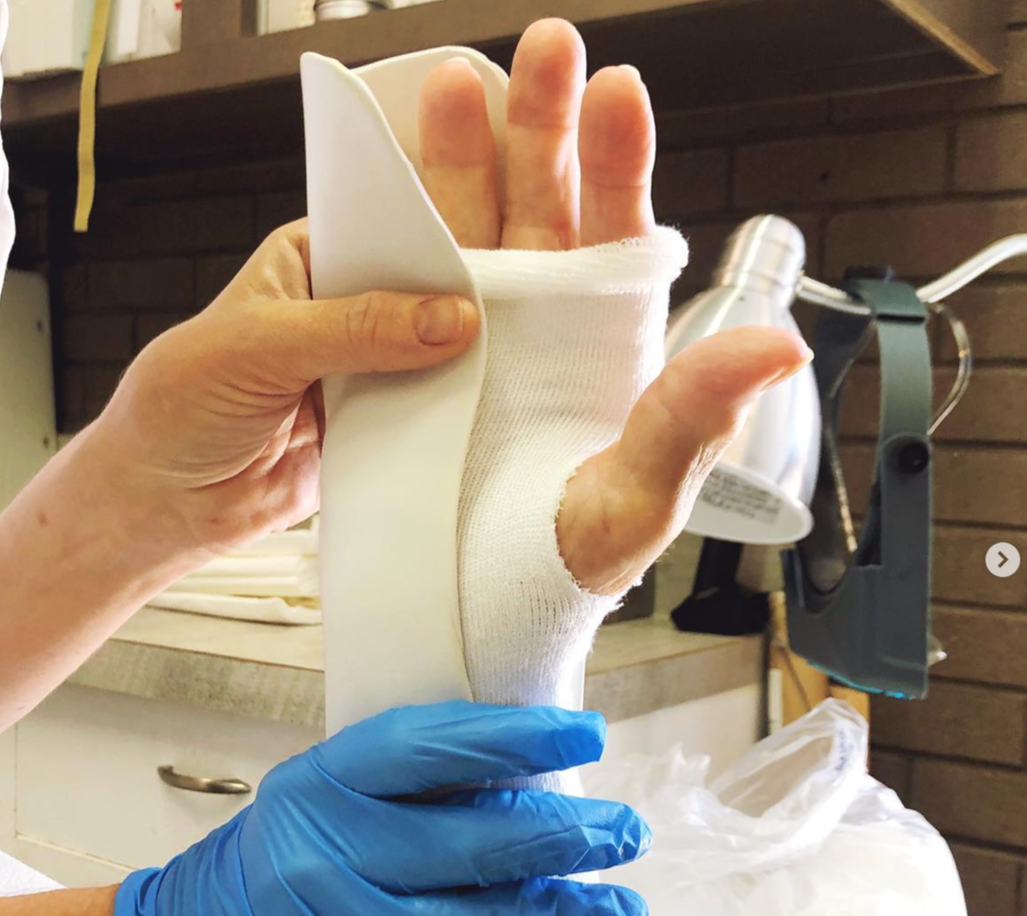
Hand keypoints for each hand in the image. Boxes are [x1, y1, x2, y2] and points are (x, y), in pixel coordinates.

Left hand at [87, 225, 479, 561]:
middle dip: (454, 311)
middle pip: (417, 298)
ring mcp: (357, 371)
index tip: (484, 265)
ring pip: (427, 359)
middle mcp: (338, 310)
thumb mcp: (258, 348)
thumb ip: (354, 330)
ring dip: (455, 369)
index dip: (431, 247)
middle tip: (506, 320)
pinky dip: (442, 420)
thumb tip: (446, 319)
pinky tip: (474, 418)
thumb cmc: (175, 408)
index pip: (383, 235)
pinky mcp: (370, 427)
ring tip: (504, 368)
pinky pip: (420, 417)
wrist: (160, 506)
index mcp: (306, 261)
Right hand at [109, 701, 650, 915]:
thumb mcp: (342, 781)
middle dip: (560, 840)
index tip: (587, 734)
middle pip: (459, 848)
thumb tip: (541, 768)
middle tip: (626, 832)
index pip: (425, 749)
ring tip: (620, 909)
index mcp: (322, 782)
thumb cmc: (306, 832)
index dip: (511, 739)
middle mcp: (323, 857)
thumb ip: (420, 775)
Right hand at [417, 19, 811, 594]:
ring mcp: (462, 329)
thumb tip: (777, 344)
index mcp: (599, 342)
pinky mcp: (396, 353)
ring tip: (456, 85)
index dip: (619, 162)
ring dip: (457, 151)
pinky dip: (388, 218)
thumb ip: (693, 420)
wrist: (460, 612)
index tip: (621, 94)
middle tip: (547, 49)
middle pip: (539, 201)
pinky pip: (393, 272)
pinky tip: (384, 169)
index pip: (615, 233)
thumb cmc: (555, 567)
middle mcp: (533, 321)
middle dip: (542, 122)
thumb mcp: (632, 500)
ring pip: (463, 220)